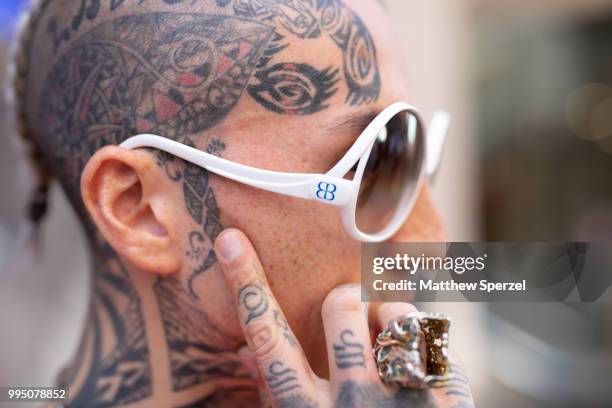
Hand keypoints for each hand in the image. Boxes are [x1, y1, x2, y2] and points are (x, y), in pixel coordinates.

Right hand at [214, 228, 474, 406]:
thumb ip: (276, 394)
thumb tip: (241, 353)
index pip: (266, 338)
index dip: (245, 284)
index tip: (228, 237)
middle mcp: (351, 405)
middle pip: (340, 303)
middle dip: (346, 299)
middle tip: (352, 317)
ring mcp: (404, 401)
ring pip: (395, 311)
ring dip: (390, 316)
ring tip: (389, 345)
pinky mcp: (448, 397)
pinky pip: (433, 330)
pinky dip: (423, 335)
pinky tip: (419, 364)